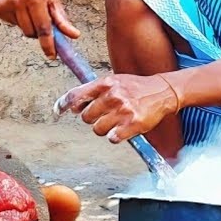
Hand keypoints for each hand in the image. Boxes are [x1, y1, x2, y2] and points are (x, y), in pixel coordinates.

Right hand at [0, 0, 80, 57]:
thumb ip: (62, 18)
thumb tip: (74, 35)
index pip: (42, 28)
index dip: (48, 44)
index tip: (52, 55)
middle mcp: (17, 0)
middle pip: (31, 31)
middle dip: (39, 30)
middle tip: (41, 17)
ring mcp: (4, 4)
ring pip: (21, 29)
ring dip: (28, 23)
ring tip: (29, 6)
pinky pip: (11, 23)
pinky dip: (17, 18)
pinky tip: (18, 4)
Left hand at [57, 74, 179, 142]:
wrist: (162, 91)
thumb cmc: (135, 87)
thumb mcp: (114, 81)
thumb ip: (94, 91)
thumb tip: (72, 106)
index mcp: (105, 83)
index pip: (77, 95)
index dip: (64, 104)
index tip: (58, 111)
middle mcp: (112, 95)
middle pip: (86, 117)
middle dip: (93, 118)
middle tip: (106, 114)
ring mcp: (122, 110)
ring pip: (97, 129)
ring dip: (105, 128)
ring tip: (117, 120)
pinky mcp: (132, 124)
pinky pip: (112, 138)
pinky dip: (116, 136)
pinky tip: (124, 128)